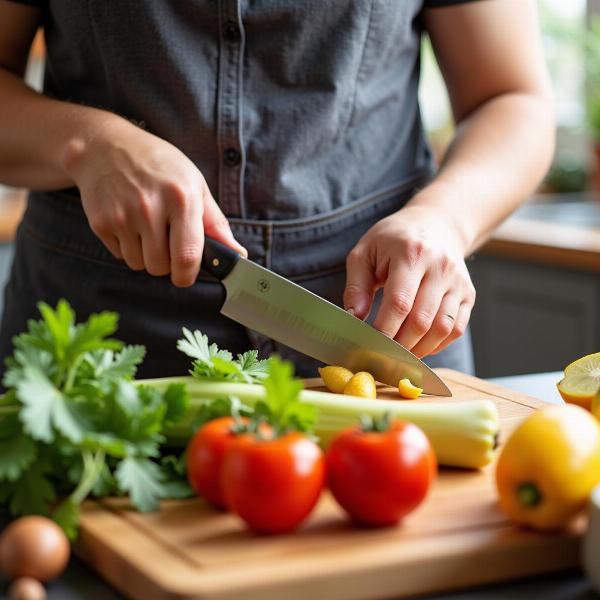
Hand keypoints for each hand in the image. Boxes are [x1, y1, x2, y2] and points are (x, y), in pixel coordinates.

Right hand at [62, 118, 245, 286]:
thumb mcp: (195, 185)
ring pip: (139, 265)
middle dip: (167, 264)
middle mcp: (150, 208)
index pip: (187, 256)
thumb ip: (216, 224)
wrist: (104, 146)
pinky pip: (120, 255)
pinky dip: (127, 247)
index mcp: (181, 198)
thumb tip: (239, 254)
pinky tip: (129, 223)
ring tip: (148, 229)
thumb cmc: (159, 166)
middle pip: (160, 267)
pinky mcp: (100, 223)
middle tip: (167, 243)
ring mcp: (122, 216)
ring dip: (146, 256)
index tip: (186, 275)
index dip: (188, 275)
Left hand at [343, 205, 475, 357]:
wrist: (437, 223)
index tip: (367, 343)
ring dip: (418, 349)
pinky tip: (418, 345)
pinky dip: (437, 344)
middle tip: (381, 354)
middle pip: (422, 320)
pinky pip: (456, 329)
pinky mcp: (468, 294)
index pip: (399, 302)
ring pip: (442, 329)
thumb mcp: (366, 252)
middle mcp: (440, 267)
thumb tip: (353, 319)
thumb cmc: (394, 239)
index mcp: (412, 253)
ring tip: (399, 353)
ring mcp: (458, 282)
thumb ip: (356, 286)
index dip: (384, 329)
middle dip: (399, 344)